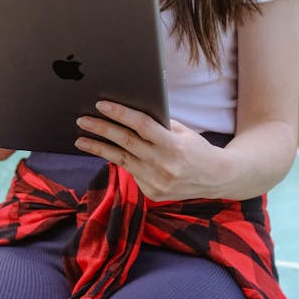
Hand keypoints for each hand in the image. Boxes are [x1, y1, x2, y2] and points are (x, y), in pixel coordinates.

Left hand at [75, 101, 226, 201]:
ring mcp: (157, 182)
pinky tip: (106, 152)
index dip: (120, 114)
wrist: (217, 178)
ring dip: (99, 148)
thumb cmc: (197, 149)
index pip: (141, 126)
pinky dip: (119, 161)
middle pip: (125, 143)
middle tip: (82, 120)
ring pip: (121, 160)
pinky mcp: (152, 193)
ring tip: (81, 139)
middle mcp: (164, 165)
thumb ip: (159, 125)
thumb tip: (129, 113)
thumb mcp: (183, 132)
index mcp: (173, 145)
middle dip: (101, 130)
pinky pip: (131, 173)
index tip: (100, 105)